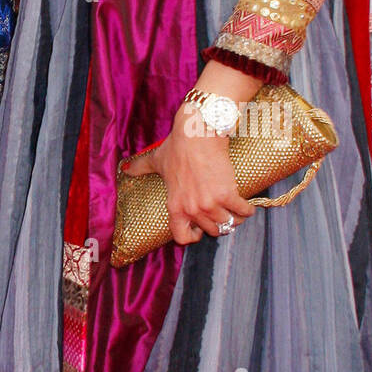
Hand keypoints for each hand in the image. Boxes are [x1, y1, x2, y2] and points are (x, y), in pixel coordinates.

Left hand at [122, 106, 254, 244]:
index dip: (192, 236)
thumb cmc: (178, 147)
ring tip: (233, 208)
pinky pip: (243, 212)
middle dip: (217, 223)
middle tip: (220, 212)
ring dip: (234, 218)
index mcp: (175, 206)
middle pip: (212, 231)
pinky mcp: (228, 195)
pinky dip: (247, 210)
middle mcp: (192, 209)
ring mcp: (210, 204)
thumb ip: (141, 168)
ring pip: (229, 224)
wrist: (197, 134)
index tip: (199, 230)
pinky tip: (246, 205)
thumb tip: (125, 168)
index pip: (182, 237)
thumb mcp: (157, 160)